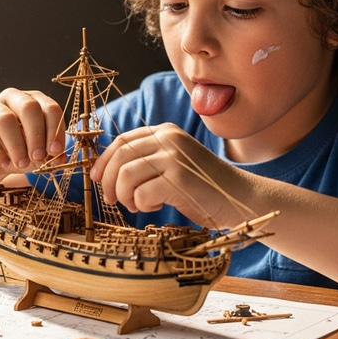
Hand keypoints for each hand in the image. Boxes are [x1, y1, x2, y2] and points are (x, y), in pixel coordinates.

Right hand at [0, 88, 64, 178]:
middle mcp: (12, 98)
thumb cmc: (16, 152)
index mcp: (33, 101)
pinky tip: (3, 163)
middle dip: (36, 135)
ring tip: (21, 164)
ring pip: (6, 119)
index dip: (55, 130)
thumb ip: (49, 153)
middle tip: (38, 158)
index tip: (55, 152)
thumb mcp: (36, 153)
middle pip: (28, 107)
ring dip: (16, 145)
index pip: (50, 108)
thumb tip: (61, 158)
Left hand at [90, 124, 248, 228]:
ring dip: (124, 196)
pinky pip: (140, 192)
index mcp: (165, 132)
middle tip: (112, 200)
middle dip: (108, 181)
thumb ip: (148, 160)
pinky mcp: (178, 178)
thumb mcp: (174, 164)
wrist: (240, 197)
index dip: (104, 161)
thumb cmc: (203, 187)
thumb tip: (106, 170)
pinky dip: (142, 204)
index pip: (122, 141)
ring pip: (125, 175)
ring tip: (137, 205)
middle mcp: (168, 139)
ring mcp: (174, 157)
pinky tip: (156, 206)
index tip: (96, 179)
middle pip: (119, 156)